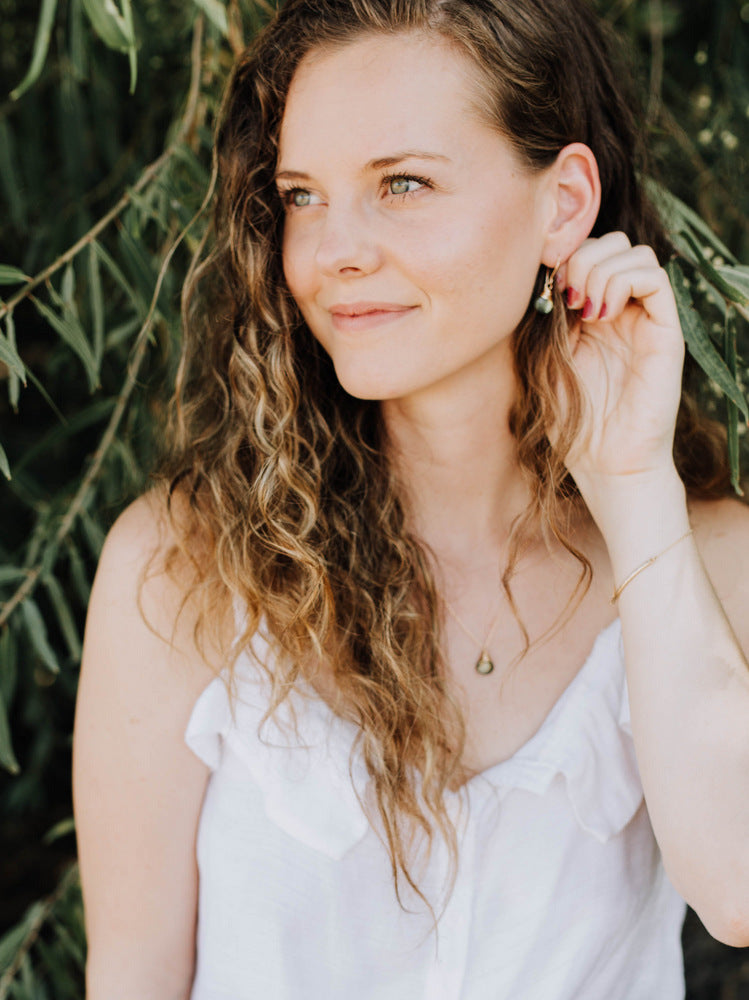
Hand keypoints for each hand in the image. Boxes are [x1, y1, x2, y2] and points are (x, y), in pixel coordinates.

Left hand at [555, 232, 684, 496]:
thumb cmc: (573, 420)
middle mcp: (620, 309)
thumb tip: (541, 271)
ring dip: (600, 270)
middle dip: (581, 258)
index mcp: (590, 313)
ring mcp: (643, 317)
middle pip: (611, 243)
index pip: (585, 252)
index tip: (546, 293)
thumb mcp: (544, 360)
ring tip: (584, 311)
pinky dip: (623, 282)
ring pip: (634, 252)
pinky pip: (655, 276)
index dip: (563, 259)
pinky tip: (602, 316)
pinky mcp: (665, 329)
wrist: (606, 461)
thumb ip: (545, 315)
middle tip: (565, 299)